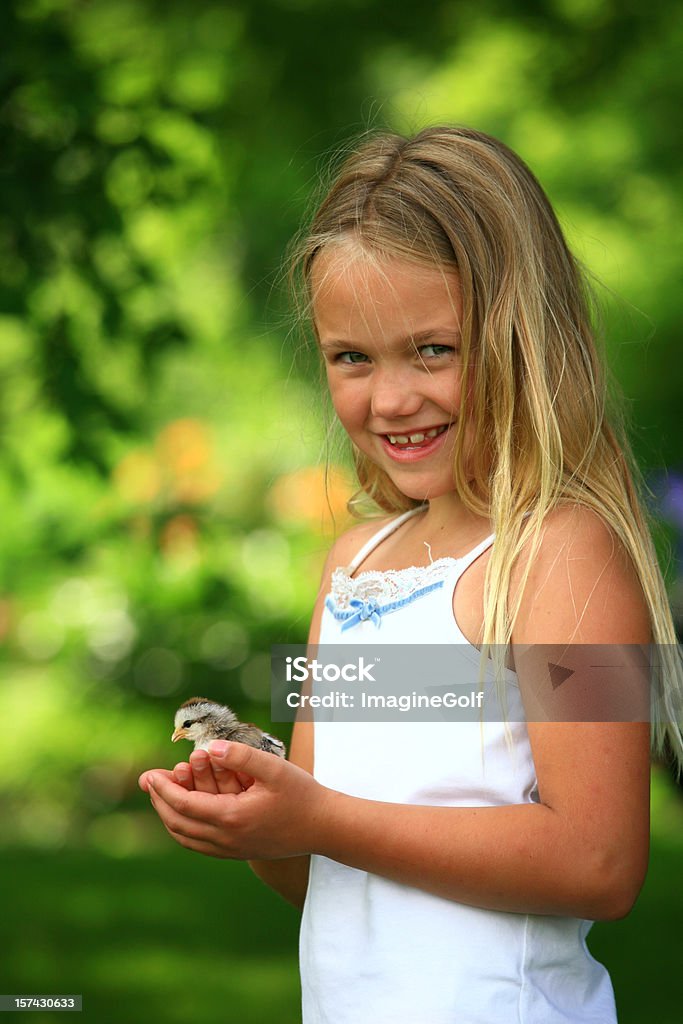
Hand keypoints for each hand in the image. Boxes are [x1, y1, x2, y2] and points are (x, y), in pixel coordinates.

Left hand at [138, 741, 329, 859]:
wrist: (325, 827)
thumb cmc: (301, 794)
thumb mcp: (274, 768)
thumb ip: (240, 756)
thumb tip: (208, 748)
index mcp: (232, 817)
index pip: (183, 805)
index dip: (163, 789)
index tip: (150, 774)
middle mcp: (227, 839)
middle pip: (178, 824)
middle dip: (159, 801)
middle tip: (149, 781)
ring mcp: (232, 849)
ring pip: (186, 838)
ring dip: (169, 816)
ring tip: (162, 796)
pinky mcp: (239, 852)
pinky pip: (200, 845)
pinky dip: (184, 829)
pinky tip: (185, 814)